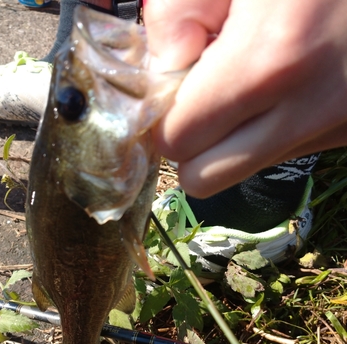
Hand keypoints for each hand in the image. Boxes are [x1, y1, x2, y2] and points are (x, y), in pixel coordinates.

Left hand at [144, 0, 346, 197]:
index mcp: (271, 60)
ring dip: (232, 136)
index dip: (167, 113)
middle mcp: (310, 110)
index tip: (179, 82)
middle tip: (205, 94)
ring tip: (256, 78)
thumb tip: (163, 72)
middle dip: (192, 141)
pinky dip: (273, 126)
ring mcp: (337, 126)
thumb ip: (177, 10)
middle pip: (204, 178)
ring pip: (243, 168)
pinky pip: (284, 151)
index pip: (178, 140)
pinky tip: (291, 80)